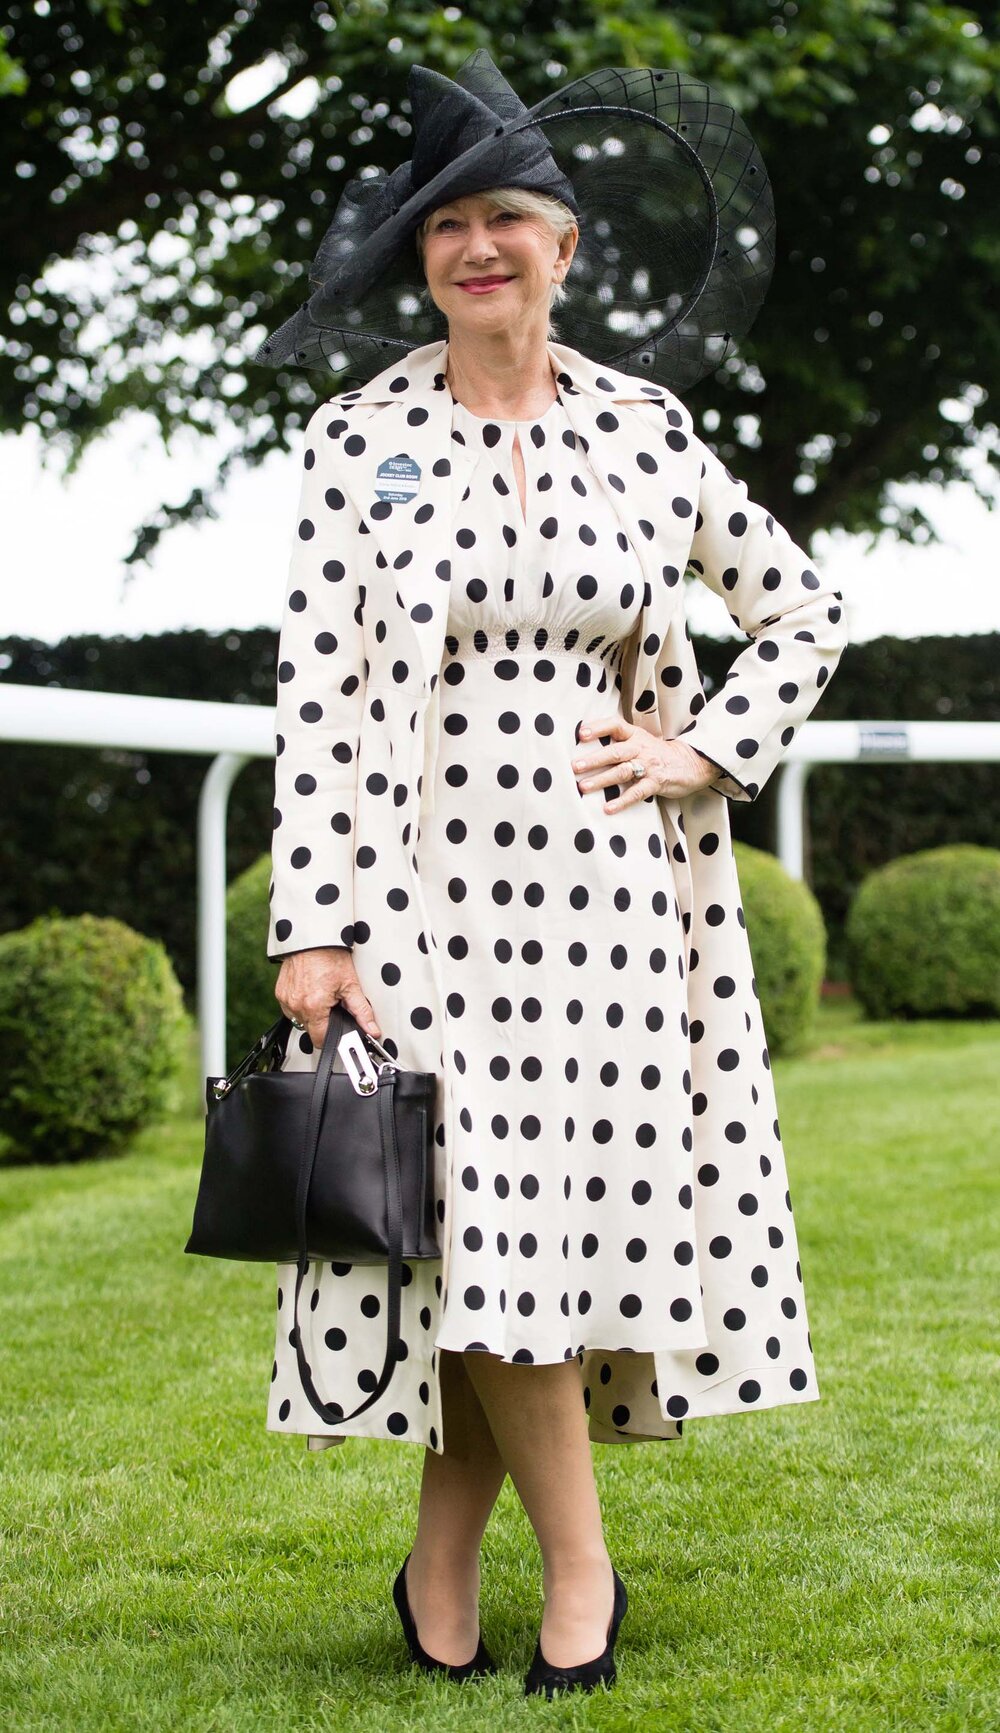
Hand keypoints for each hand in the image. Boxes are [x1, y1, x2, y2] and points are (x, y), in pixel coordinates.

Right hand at [275, 946, 382, 1050]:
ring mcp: (285, 999)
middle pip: (310, 1030)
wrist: (313, 937)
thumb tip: (372, 1029)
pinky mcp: (279, 993)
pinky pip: (291, 1009)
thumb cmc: (330, 956)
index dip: (332, 1037)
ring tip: (321, 995)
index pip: (320, 1040)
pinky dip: (301, 1004)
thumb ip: (362, 1011)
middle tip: (332, 1005)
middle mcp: (296, 1006)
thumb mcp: (351, 985)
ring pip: (300, 1020)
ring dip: (311, 1014)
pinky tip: (311, 991)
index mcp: (313, 1007)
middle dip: (323, 1023)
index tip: (338, 1029)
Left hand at [571, 717, 718, 811]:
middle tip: (575, 766)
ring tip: (584, 787)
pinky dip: (622, 801)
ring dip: (602, 780)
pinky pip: (637, 793)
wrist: (691, 762)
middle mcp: (640, 748)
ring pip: (622, 772)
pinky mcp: (656, 783)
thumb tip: (586, 744)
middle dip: (594, 759)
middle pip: (615, 752)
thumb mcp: (640, 740)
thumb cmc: (658, 753)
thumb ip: (619, 741)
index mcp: (635, 735)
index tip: (581, 734)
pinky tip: (608, 808)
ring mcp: (649, 766)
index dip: (598, 728)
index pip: (615, 725)